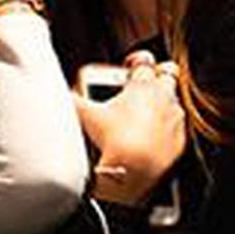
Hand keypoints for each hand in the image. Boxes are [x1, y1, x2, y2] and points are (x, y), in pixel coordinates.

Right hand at [74, 51, 187, 205]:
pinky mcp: (180, 140)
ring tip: (139, 115)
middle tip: (139, 87)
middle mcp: (164, 96)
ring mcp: (174, 118)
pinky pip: (174, 127)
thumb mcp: (84, 115)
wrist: (134, 174)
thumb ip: (69, 99)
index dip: (135, 61)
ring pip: (172, 101)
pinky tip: (147, 138)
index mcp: (143, 84)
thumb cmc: (114, 141)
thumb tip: (54, 92)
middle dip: (155, 76)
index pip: (144, 59)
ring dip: (159, 104)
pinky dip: (163, 129)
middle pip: (167, 73)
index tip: (128, 68)